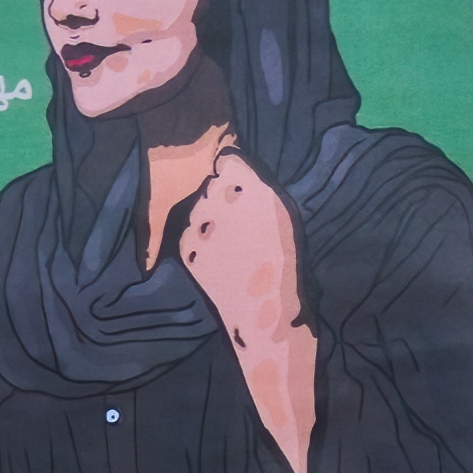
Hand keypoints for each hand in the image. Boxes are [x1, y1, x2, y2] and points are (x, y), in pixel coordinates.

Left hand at [171, 153, 302, 354]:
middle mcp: (223, 202)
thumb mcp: (281, 214)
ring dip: (209, 217)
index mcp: (254, 190)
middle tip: (240, 222)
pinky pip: (190, 231)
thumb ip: (256, 185)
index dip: (235, 175)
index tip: (244, 190)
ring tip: (229, 243)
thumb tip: (229, 160)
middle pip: (212, 185)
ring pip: (198, 207)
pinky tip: (218, 257)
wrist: (264, 311)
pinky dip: (200, 239)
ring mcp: (202, 226)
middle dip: (222, 196)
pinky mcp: (188, 248)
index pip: (229, 161)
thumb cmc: (284, 262)